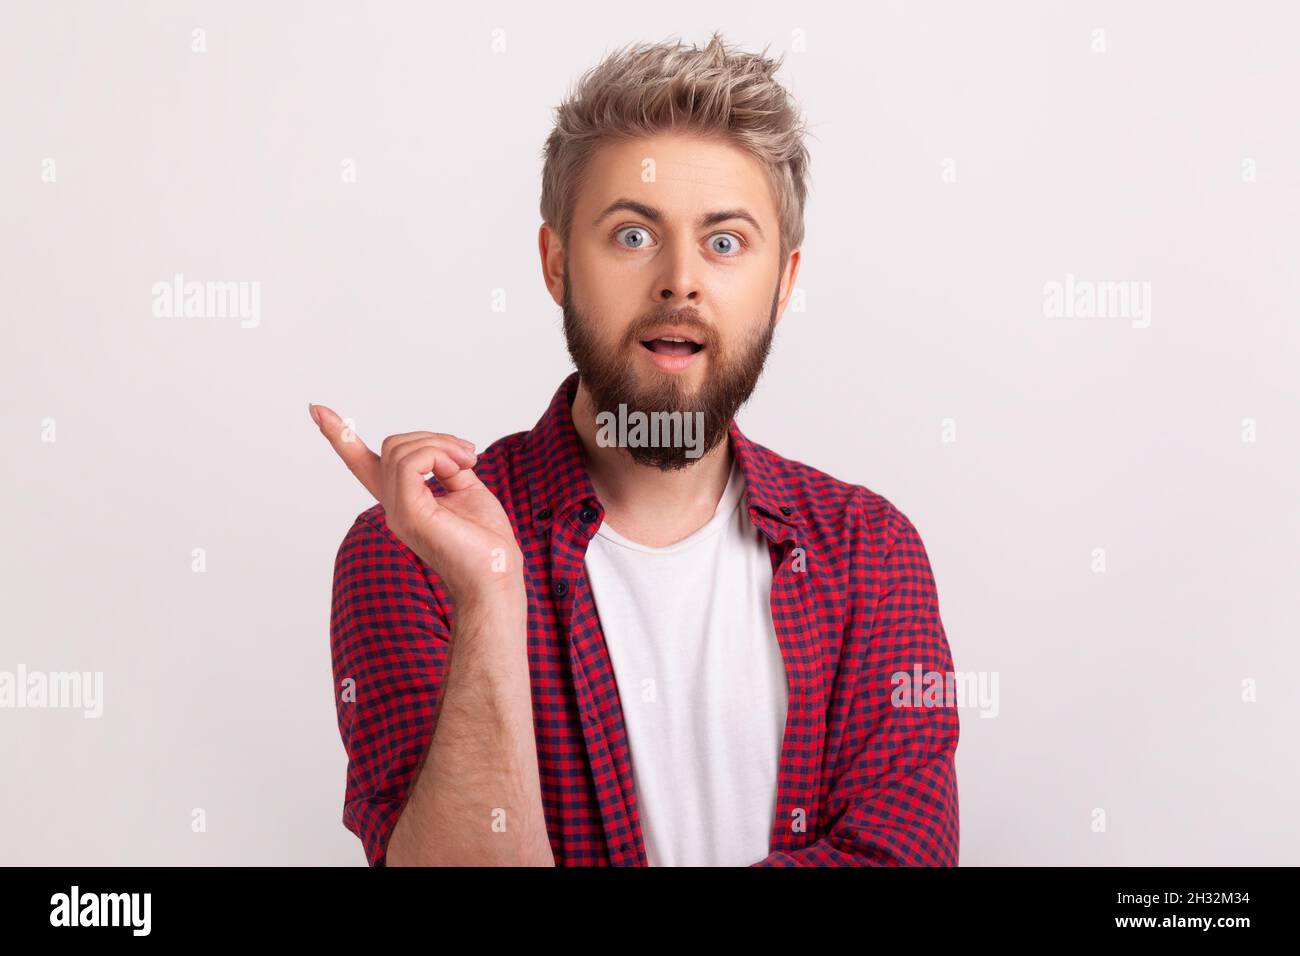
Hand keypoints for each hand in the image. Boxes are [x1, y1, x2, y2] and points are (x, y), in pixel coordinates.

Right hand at [310, 403, 524, 613]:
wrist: (495, 578)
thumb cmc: (487, 542)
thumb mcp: (467, 489)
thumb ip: (448, 466)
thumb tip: (442, 448)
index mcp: (404, 501)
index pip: (363, 465)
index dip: (340, 437)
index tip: (316, 409)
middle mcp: (393, 506)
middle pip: (393, 445)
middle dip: (434, 438)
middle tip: (468, 456)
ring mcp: (397, 510)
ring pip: (401, 448)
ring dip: (442, 444)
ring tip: (468, 461)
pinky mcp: (408, 511)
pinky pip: (413, 460)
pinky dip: (440, 453)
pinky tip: (461, 467)